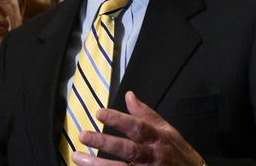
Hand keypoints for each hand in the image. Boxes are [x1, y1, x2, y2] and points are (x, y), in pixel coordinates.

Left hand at [73, 91, 203, 165]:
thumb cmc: (177, 152)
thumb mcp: (167, 130)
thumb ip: (146, 114)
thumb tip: (129, 96)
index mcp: (158, 138)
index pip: (137, 127)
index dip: (118, 120)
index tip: (99, 112)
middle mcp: (152, 156)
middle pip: (127, 150)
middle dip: (105, 143)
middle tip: (83, 135)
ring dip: (98, 165)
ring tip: (78, 157)